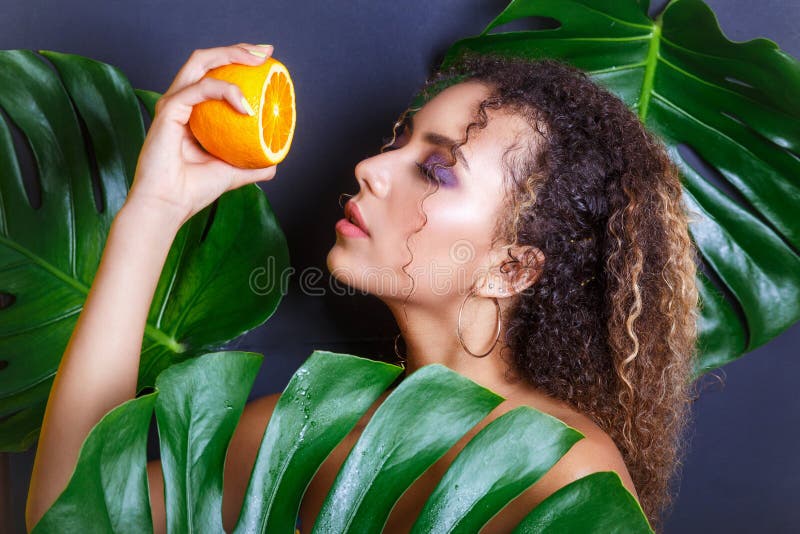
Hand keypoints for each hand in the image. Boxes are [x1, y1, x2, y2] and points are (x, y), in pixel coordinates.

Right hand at [126, 42, 278, 226]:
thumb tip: (274, 163)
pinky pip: (200, 90)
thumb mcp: (233, 173)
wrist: (170, 205)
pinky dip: (225, 91)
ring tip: (258, 61)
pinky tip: (245, 106)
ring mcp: (173, 104)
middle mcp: (181, 102)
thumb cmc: (193, 190)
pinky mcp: (169, 110)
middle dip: (238, 49)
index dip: (239, 62)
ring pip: (201, 63)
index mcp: (193, 112)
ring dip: (231, 55)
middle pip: (207, 60)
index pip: (214, 75)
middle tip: (265, 53)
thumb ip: (252, 165)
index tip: (266, 62)